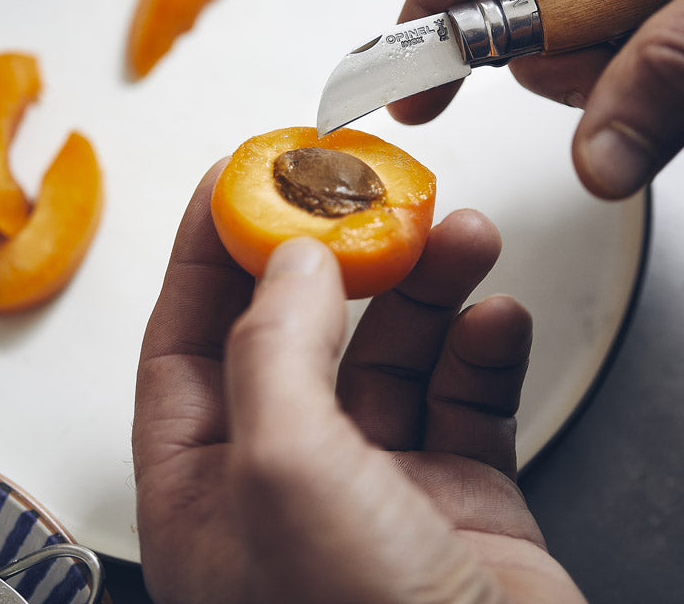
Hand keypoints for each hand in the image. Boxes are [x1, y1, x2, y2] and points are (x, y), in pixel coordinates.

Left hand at [132, 163, 584, 602]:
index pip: (187, 342)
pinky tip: (496, 317)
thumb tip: (291, 258)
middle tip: (371, 192)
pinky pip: (469, 405)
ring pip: (394, 361)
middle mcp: (285, 492)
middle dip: (339, 259)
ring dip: (426, 291)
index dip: (214, 251)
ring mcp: (379, 500)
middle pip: (301, 338)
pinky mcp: (463, 511)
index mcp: (207, 492)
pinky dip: (483, 352)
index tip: (247, 173)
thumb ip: (274, 350)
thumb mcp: (285, 473)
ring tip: (459, 236)